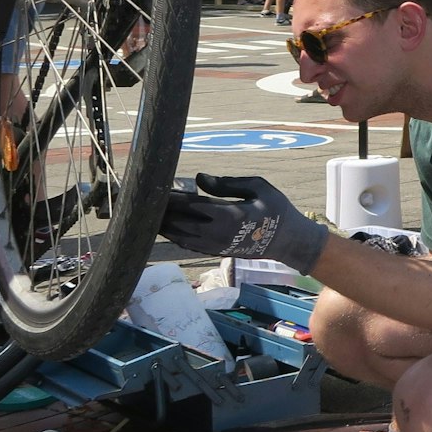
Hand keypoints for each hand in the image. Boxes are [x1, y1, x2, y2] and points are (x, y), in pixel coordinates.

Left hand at [158, 173, 328, 271]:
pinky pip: (189, 245)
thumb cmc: (277, 209)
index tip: (154, 187)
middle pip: (180, 222)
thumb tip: (198, 179)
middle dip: (161, 211)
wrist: (289, 241)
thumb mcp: (259, 188)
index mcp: (229, 215)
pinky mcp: (216, 252)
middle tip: (142, 198)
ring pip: (180, 237)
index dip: (170, 197)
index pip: (190, 205)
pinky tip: (165, 228)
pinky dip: (175, 236)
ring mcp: (216, 246)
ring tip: (147, 214)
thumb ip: (227, 184)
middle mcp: (218, 233)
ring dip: (164, 225)